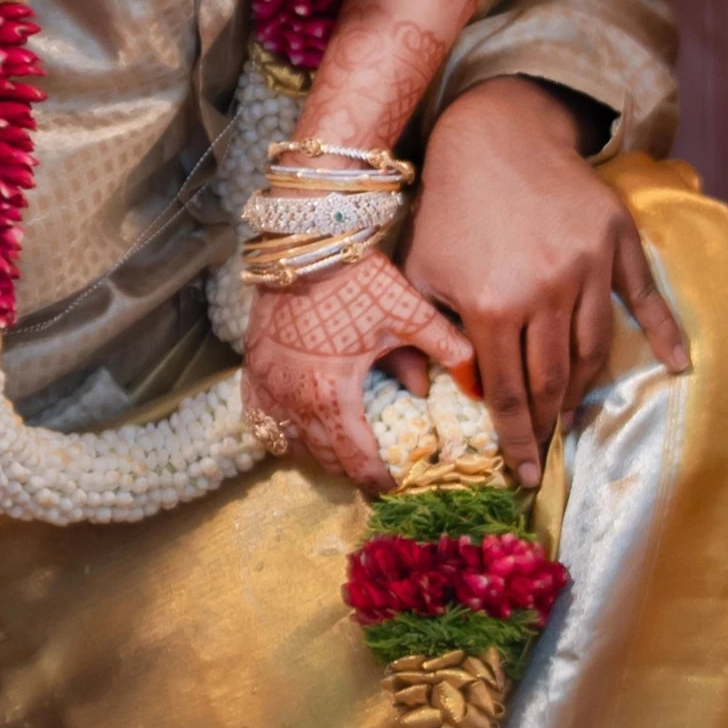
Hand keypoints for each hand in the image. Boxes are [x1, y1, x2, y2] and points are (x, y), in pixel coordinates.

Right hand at [242, 246, 476, 486]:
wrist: (307, 244)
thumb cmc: (359, 278)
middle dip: (350, 468)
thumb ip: (445, 348)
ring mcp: (267, 388)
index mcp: (332, 395)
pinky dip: (283, 431)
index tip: (394, 483)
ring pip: (291, 443)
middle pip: (323, 457)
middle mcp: (293, 401)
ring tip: (344, 450)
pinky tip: (301, 425)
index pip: (355, 459)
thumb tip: (476, 383)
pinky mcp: (251, 371)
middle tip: (373, 469)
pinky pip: (262, 421)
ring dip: (318, 452)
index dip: (376, 477)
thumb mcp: (408, 312)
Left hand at [395, 77, 687, 488]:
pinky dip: (664, 332)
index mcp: (493, 306)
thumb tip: (442, 395)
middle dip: (547, 421)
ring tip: (572, 410)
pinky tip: (679, 364)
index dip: (517, 438)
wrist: (495, 136)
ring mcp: (587, 265)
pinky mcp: (616, 240)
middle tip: (547, 444)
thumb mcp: (421, 272)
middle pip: (552, 378)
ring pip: (593, 348)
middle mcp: (545, 291)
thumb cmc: (451, 207)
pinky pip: (643, 295)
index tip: (526, 473)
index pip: (507, 392)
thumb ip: (426, 335)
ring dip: (584, 389)